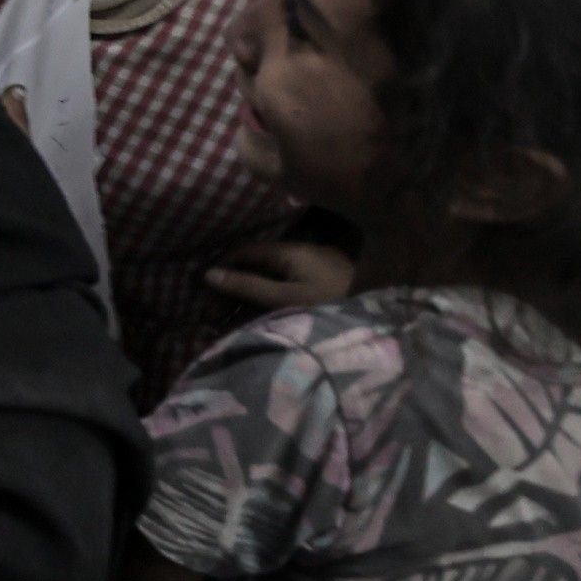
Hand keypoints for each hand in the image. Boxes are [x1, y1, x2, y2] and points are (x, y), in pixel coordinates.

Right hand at [205, 237, 354, 314]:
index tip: (198, 289)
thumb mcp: (284, 299)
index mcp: (292, 252)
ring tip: (226, 328)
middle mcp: (302, 256)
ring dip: (246, 303)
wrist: (382, 326)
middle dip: (231, 292)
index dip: (220, 268)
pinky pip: (285, 293)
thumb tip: (209, 274)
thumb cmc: (331, 307)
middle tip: (208, 318)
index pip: (245, 252)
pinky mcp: (323, 290)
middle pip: (256, 269)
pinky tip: (254, 326)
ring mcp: (314, 274)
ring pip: (270, 284)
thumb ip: (247, 286)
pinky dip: (266, 307)